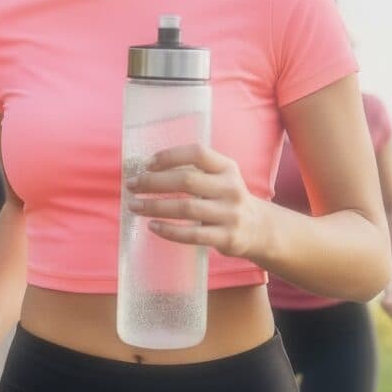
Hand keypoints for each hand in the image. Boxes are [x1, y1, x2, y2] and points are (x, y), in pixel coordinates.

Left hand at [125, 144, 266, 258]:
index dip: (170, 156)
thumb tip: (147, 169)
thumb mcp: (221, 178)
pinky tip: (152, 226)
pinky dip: (169, 230)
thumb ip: (195, 171)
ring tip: (134, 206)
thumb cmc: (227, 199)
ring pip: (186, 208)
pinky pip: (192, 235)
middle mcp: (230, 188)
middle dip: (153, 182)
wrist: (259, 229)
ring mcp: (230, 214)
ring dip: (155, 207)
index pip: (197, 153)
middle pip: (186, 181)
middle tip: (131, 186)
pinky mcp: (226, 238)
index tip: (146, 164)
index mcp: (227, 167)